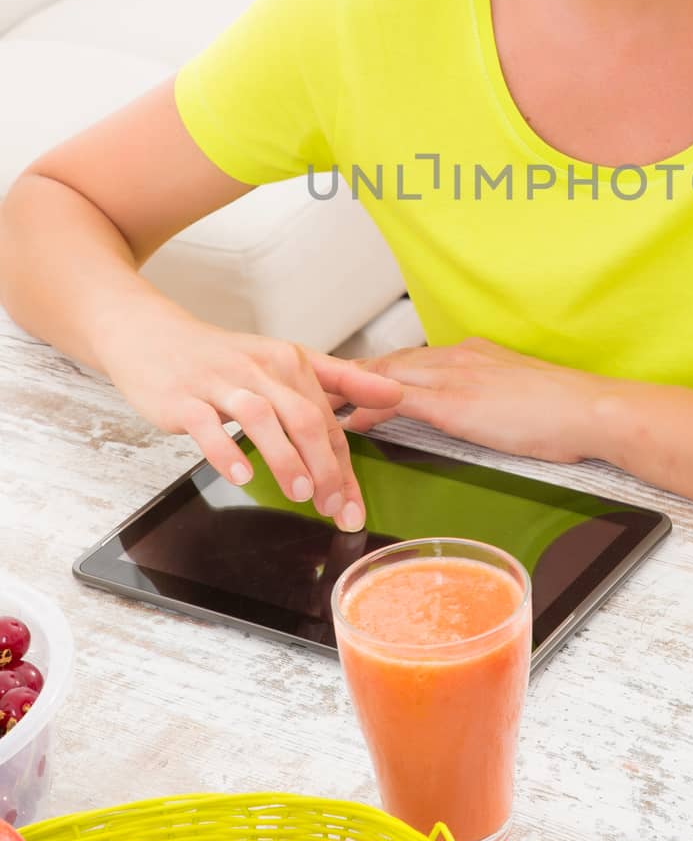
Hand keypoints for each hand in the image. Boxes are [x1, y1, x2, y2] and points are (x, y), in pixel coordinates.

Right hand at [103, 306, 402, 528]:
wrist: (151, 336)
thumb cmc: (221, 359)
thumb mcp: (283, 361)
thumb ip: (340, 379)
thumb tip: (394, 393)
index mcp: (289, 362)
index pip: (327, 418)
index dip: (344, 464)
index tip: (353, 504)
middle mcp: (259, 369)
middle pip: (304, 417)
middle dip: (324, 465)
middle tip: (332, 504)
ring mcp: (220, 382)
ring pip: (261, 417)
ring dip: (284, 457)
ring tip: (300, 491)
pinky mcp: (184, 398)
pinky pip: (208, 425)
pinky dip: (227, 451)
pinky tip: (243, 476)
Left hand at [339, 336, 611, 465]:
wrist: (591, 409)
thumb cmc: (567, 412)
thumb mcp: (521, 394)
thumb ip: (493, 395)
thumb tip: (482, 409)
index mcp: (474, 353)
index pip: (413, 357)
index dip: (379, 369)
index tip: (355, 379)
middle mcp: (459, 356)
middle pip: (390, 361)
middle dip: (352, 374)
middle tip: (320, 389)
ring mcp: (455, 376)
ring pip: (386, 375)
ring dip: (350, 389)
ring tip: (319, 404)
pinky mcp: (454, 402)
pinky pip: (397, 401)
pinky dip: (370, 408)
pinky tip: (350, 422)